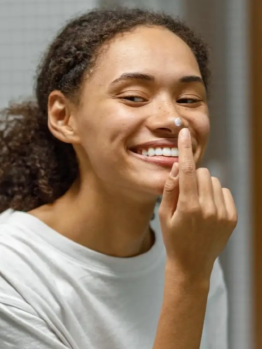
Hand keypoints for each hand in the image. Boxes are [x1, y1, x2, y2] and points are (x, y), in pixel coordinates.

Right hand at [158, 128, 236, 281]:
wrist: (192, 264)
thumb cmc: (173, 237)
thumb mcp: (164, 214)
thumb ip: (171, 188)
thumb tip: (178, 166)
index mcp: (188, 207)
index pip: (188, 170)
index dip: (185, 150)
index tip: (184, 133)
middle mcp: (208, 208)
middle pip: (203, 173)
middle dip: (194, 176)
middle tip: (186, 193)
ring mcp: (222, 213)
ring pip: (215, 182)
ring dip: (205, 186)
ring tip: (197, 204)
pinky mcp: (232, 218)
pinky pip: (225, 192)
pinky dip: (216, 195)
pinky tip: (208, 209)